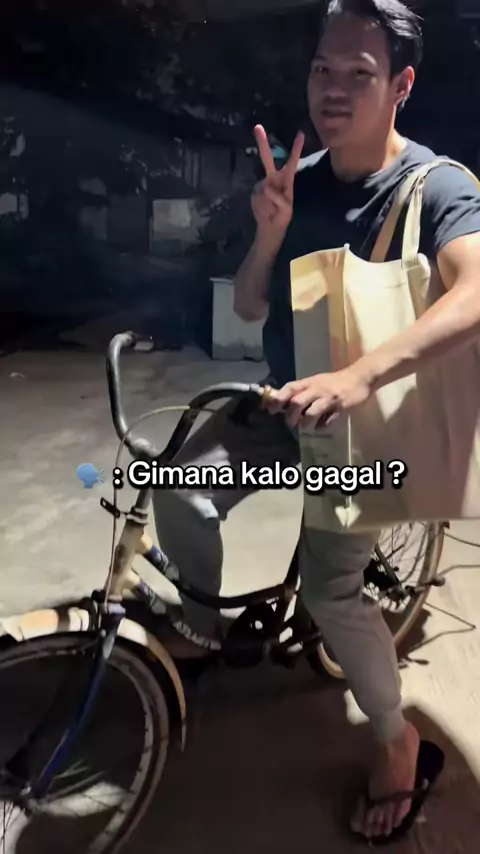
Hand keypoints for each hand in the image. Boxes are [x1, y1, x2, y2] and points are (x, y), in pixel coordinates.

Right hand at [251, 125, 304, 244]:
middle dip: (262, 143)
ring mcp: (262, 184)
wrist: (269, 227)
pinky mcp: (254, 192)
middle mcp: (273, 179)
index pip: (292, 162)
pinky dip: (261, 205)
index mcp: (286, 180)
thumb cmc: (282, 217)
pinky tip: (264, 210)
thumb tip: (266, 188)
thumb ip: (279, 199)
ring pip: (263, 188)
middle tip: (257, 126)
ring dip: (268, 201)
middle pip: (267, 159)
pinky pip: (257, 196)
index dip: (296, 149)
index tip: (301, 133)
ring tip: (272, 210)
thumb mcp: (286, 210)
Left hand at [263, 368, 372, 429]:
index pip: (290, 388)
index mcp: (310, 382)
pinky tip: (321, 426)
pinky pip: (327, 421)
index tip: (270, 409)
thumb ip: (301, 391)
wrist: (360, 377)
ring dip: (305, 423)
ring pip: (311, 412)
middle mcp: (318, 389)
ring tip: (306, 425)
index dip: (278, 398)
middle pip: (297, 402)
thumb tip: (280, 403)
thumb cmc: (335, 382)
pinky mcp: (341, 408)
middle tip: (291, 423)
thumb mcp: (316, 382)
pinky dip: (321, 426)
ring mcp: (329, 398)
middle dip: (290, 416)